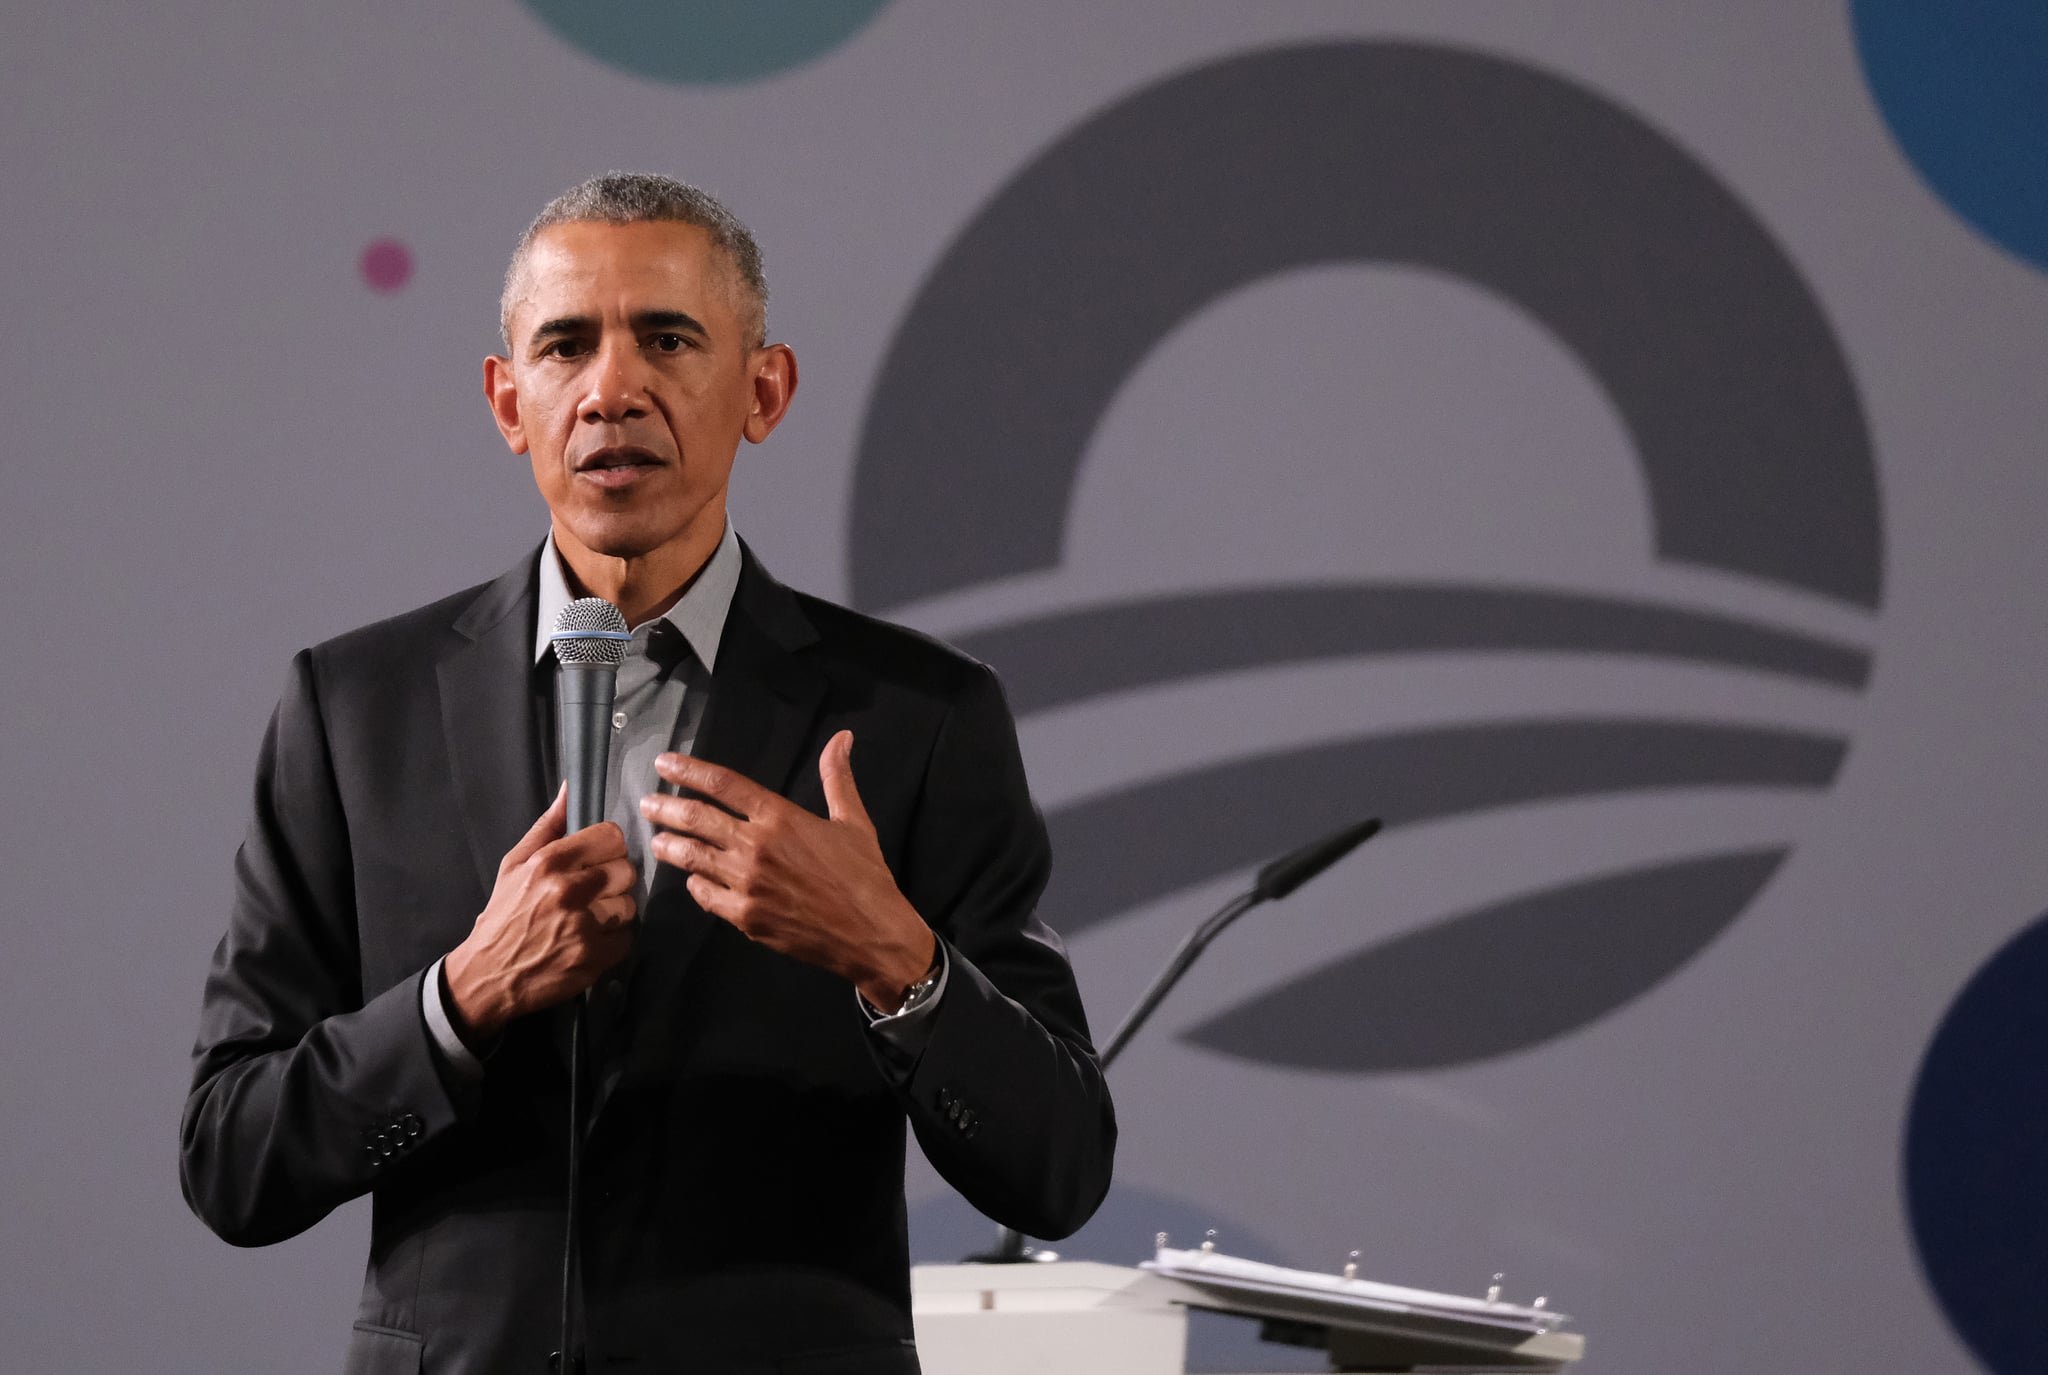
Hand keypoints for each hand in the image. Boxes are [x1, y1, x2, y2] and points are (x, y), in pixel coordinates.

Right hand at [443, 785, 637, 1040]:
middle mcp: (568, 891)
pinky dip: (613, 942)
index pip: (612, 837)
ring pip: (629, 906)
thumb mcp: (514, 865)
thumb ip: (547, 827)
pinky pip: (627, 938)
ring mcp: (583, 926)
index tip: (598, 861)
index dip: (609, 849)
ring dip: (614, 913)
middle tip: (594, 894)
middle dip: (614, 882)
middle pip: (627, 870)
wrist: (487, 976)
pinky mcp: (593, 957)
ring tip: (590, 920)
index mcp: (549, 863)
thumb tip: (570, 788)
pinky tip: (590, 942)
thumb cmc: (503, 915)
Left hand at [643, 730, 935, 1008]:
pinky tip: (692, 880)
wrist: (871, 934)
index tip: (664, 764)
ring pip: (693, 858)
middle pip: (698, 819)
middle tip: (647, 804)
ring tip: (657, 840)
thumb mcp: (854, 822)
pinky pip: (706, 896)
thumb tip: (842, 737)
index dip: (690, 770)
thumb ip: (837, 778)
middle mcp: (756, 846)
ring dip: (670, 846)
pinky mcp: (744, 917)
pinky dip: (695, 885)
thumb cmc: (864, 875)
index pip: (724, 784)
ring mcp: (746, 884)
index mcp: (781, 817)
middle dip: (666, 808)